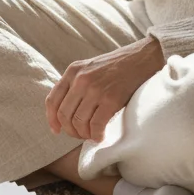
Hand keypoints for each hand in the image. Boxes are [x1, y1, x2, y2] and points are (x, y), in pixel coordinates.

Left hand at [45, 36, 166, 141]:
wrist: (141, 58)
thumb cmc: (116, 66)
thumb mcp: (89, 68)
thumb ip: (76, 83)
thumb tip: (65, 111)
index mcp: (72, 71)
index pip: (52, 100)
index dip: (52, 119)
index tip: (56, 130)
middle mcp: (80, 80)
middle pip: (64, 114)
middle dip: (69, 130)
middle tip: (78, 134)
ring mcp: (95, 90)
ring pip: (78, 122)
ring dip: (83, 134)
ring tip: (90, 135)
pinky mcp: (111, 100)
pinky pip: (96, 125)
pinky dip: (96, 135)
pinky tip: (100, 136)